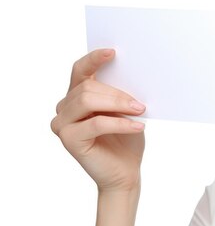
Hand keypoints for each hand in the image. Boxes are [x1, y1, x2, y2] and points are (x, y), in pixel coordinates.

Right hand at [51, 49, 145, 192]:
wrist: (125, 173)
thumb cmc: (127, 140)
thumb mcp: (126, 112)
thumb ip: (120, 94)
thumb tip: (131, 72)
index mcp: (78, 95)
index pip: (80, 70)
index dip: (93, 59)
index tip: (112, 52)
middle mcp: (65, 107)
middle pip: (88, 87)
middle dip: (117, 93)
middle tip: (141, 103)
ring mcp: (62, 123)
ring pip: (88, 101)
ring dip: (118, 104)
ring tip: (140, 111)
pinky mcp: (69, 139)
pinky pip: (96, 123)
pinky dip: (120, 124)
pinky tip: (138, 126)